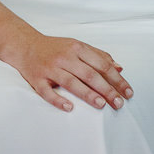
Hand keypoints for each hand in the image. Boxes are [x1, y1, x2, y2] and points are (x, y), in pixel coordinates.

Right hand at [6, 34, 132, 111]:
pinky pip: (47, 92)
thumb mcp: (78, 46)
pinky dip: (58, 100)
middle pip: (90, 74)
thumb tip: (119, 67)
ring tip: (102, 105)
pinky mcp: (36, 79)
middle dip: (107, 90)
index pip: (102, 65)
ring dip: (88, 94)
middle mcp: (65, 57)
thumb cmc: (55, 48)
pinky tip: (69, 108)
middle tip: (119, 103)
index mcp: (78, 48)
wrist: (25, 45)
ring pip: (71, 82)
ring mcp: (50, 69)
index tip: (127, 92)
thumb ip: (99, 56)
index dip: (117, 79)